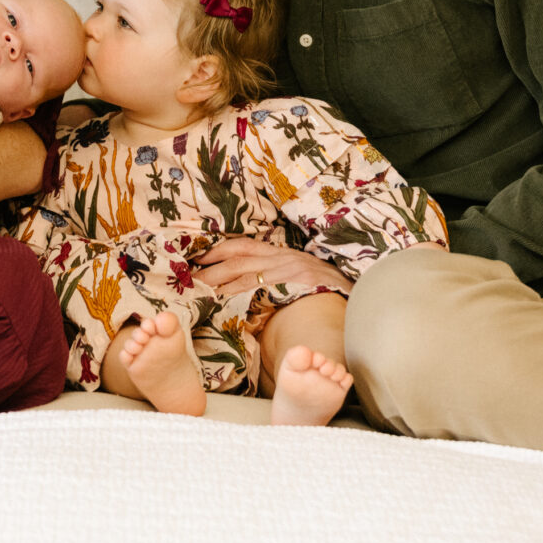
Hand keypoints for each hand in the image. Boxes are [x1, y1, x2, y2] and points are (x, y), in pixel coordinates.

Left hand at [192, 236, 350, 295]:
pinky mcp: (294, 280)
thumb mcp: (298, 275)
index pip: (243, 246)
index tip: (197, 258)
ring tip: (197, 288)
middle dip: (210, 265)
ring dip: (217, 279)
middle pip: (237, 256)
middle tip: (187, 276)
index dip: (218, 250)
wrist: (355, 288)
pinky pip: (260, 285)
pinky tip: (223, 296)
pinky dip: (238, 290)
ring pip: (244, 270)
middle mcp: (280, 256)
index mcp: (279, 254)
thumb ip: (275, 276)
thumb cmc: (324, 286)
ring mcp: (287, 268)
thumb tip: (248, 287)